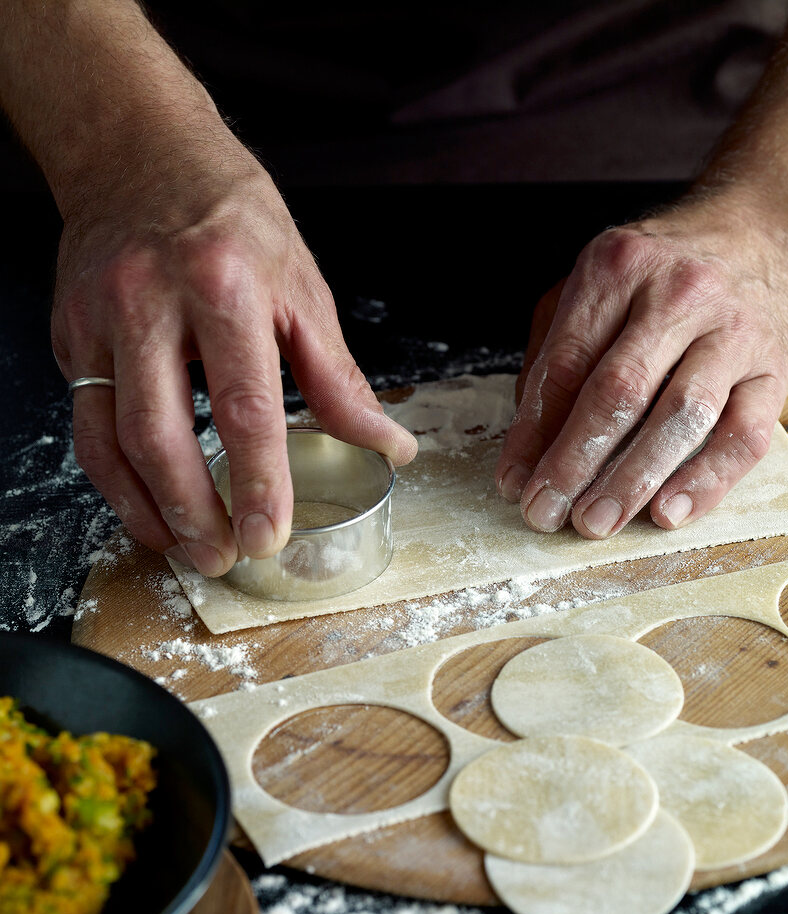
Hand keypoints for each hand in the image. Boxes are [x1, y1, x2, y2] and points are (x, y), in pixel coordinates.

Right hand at [52, 144, 416, 575]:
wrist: (137, 152)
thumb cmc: (228, 214)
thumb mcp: (301, 283)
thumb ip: (337, 376)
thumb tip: (387, 444)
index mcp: (223, 283)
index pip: (244, 404)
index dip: (259, 480)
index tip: (271, 535)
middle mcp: (150, 301)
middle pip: (161, 433)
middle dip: (193, 512)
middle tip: (225, 559)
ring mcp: (99, 320)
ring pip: (110, 440)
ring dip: (147, 510)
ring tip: (186, 550)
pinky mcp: (71, 338)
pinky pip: (87, 426)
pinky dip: (116, 481)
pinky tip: (148, 510)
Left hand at [495, 201, 787, 537]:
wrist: (759, 233)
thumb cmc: (659, 272)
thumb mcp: (592, 287)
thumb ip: (554, 354)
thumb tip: (528, 444)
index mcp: (618, 270)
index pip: (565, 364)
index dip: (533, 432)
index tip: (513, 482)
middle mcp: (678, 294)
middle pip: (619, 391)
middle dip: (574, 463)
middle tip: (545, 512)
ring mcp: (732, 331)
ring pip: (680, 416)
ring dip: (632, 479)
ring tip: (596, 521)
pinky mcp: (773, 368)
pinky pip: (742, 436)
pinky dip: (704, 482)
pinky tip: (666, 512)